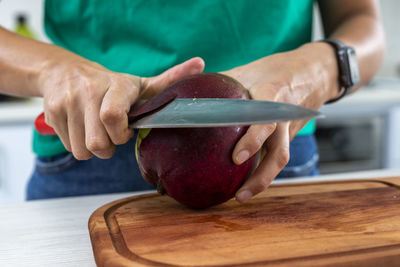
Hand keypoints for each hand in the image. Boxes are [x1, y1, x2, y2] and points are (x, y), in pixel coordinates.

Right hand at [39, 56, 204, 159]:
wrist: (64, 72)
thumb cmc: (110, 84)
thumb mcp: (140, 84)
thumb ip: (170, 79)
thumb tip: (201, 65)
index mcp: (117, 85)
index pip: (112, 117)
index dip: (120, 133)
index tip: (124, 131)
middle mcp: (89, 90)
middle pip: (97, 144)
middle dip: (107, 148)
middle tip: (111, 135)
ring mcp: (67, 101)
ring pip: (81, 151)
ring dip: (92, 148)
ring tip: (97, 131)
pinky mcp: (51, 112)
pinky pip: (68, 147)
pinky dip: (77, 144)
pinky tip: (82, 128)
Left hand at [221, 42, 338, 201]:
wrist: (311, 72)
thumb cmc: (273, 70)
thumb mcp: (247, 71)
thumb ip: (223, 85)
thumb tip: (188, 98)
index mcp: (272, 95)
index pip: (264, 121)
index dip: (252, 140)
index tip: (237, 158)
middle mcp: (283, 117)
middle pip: (278, 152)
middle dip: (260, 176)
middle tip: (238, 193)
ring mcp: (288, 130)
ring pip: (279, 160)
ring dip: (262, 181)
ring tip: (240, 196)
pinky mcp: (288, 137)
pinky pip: (276, 157)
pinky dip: (263, 172)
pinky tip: (245, 184)